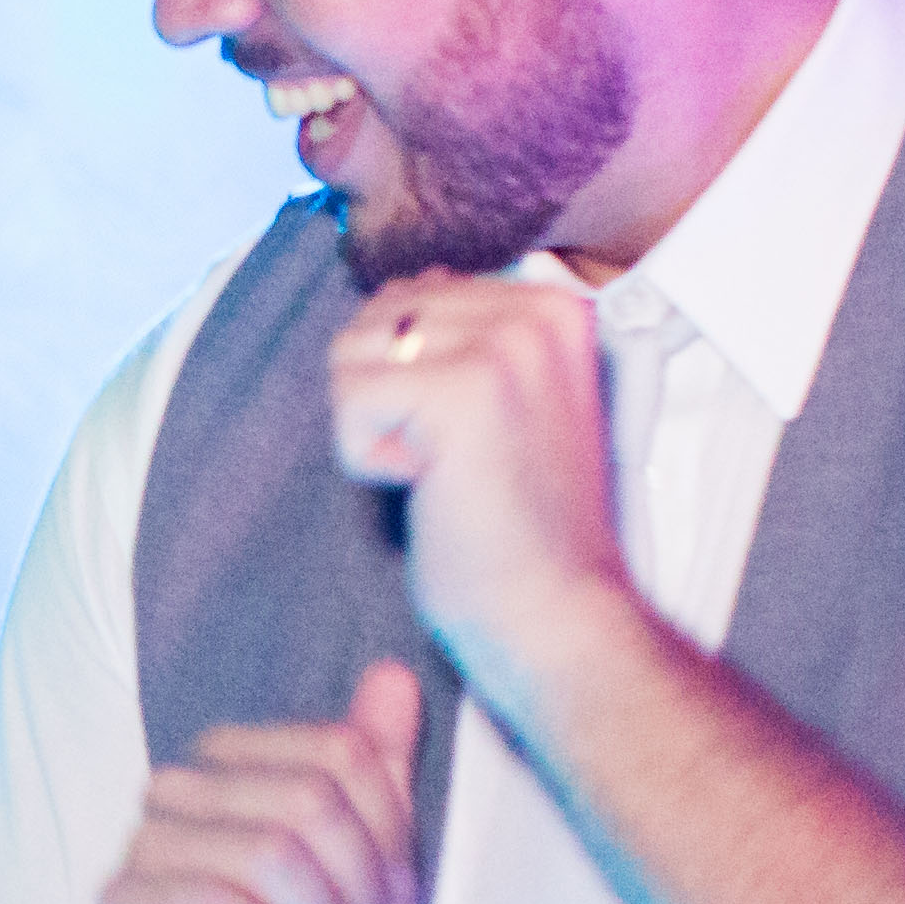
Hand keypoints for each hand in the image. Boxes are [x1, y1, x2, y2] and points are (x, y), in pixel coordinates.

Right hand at [104, 661, 425, 903]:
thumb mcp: (384, 856)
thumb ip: (379, 764)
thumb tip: (393, 673)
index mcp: (236, 760)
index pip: (340, 753)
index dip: (385, 834)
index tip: (382, 899)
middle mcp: (179, 788)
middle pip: (311, 800)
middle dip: (358, 886)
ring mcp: (143, 845)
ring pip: (272, 850)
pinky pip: (216, 903)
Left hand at [327, 275, 643, 711]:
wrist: (554, 612)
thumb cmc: (520, 528)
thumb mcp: (508, 402)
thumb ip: (465, 337)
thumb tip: (400, 290)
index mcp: (554, 305)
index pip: (415, 292)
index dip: (414, 378)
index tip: (478, 439)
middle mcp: (538, 310)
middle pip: (377, 317)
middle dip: (389, 400)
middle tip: (459, 463)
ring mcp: (506, 345)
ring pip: (353, 353)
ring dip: (378, 428)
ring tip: (447, 472)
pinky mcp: (464, 390)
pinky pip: (350, 403)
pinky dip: (368, 460)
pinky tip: (432, 487)